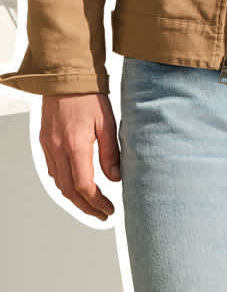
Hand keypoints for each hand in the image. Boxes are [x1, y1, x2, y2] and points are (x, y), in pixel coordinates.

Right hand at [39, 93, 120, 220]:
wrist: (65, 78)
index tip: (109, 209)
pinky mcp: (45, 142)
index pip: (83, 185)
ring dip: (74, 197)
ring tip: (92, 204)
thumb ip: (110, 152)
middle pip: (68, 190)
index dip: (96, 202)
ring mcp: (48, 147)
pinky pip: (53, 170)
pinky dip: (65, 183)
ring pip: (58, 182)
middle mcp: (57, 149)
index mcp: (74, 145)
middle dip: (86, 206)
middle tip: (102, 214)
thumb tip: (115, 178)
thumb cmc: (88, 96)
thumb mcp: (107, 122)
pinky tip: (76, 184)